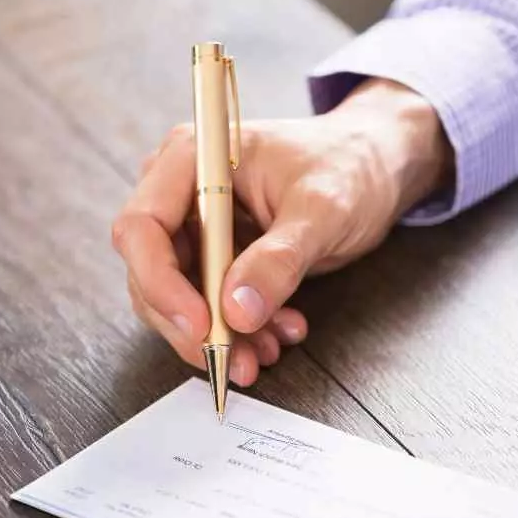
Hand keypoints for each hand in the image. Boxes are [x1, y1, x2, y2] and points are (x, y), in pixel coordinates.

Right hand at [112, 78, 450, 385]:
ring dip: (218, 335)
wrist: (374, 167)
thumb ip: (279, 259)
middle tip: (233, 359)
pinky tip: (277, 334)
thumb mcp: (323, 209)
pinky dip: (239, 330)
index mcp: (193, 158)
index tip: (202, 325)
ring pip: (178, 299)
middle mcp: (182, 191)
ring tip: (266, 351)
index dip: (161, 283)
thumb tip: (237, 309)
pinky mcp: (216, 257)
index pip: (142, 227)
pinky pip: (210, 305)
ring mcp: (196, 227)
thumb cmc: (349, 165)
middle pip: (151, 271)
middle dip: (192, 324)